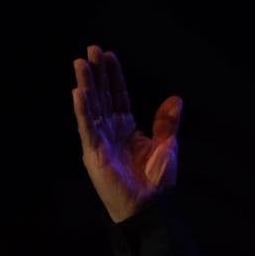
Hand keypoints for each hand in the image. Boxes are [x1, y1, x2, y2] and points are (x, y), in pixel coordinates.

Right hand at [71, 45, 181, 222]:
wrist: (151, 206)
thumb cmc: (157, 181)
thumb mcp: (166, 145)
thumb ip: (166, 122)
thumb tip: (175, 98)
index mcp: (126, 128)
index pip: (118, 96)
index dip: (114, 76)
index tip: (109, 55)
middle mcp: (110, 131)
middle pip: (102, 96)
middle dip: (97, 73)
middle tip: (91, 49)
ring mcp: (100, 141)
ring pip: (91, 107)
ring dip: (86, 85)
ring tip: (80, 63)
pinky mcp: (94, 153)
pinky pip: (87, 127)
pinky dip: (83, 110)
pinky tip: (79, 92)